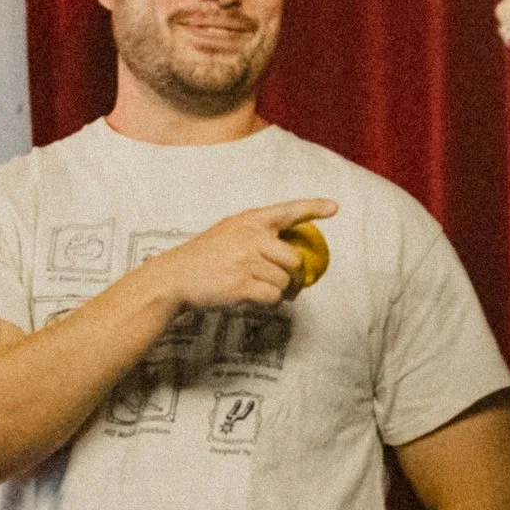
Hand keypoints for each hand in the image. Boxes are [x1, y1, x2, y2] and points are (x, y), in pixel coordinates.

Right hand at [144, 199, 339, 309]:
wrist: (175, 277)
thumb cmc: (205, 256)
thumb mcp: (229, 232)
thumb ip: (257, 235)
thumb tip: (290, 254)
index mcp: (250, 220)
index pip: (287, 210)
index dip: (313, 207)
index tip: (334, 207)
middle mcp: (251, 237)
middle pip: (294, 259)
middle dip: (296, 277)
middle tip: (290, 286)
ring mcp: (246, 261)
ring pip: (285, 281)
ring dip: (281, 292)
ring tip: (265, 291)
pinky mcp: (242, 284)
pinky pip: (273, 296)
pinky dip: (271, 302)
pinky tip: (258, 299)